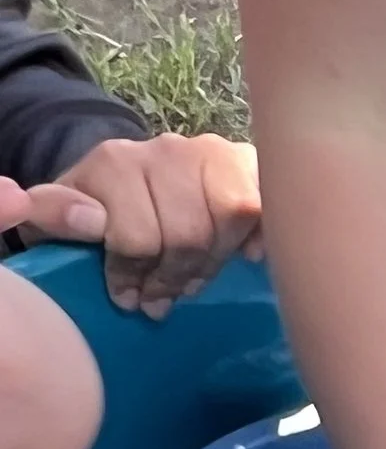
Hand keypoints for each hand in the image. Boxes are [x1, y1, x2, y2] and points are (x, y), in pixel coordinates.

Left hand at [1, 132, 262, 316]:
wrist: (131, 180)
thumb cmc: (96, 211)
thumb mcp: (57, 216)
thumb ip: (54, 213)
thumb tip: (91, 220)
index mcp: (115, 163)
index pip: (136, 236)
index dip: (133, 276)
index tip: (127, 298)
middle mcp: (166, 149)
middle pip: (187, 233)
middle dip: (174, 277)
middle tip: (164, 298)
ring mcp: (211, 152)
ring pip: (232, 216)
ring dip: (215, 260)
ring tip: (196, 279)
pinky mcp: (248, 162)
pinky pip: (266, 202)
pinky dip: (261, 235)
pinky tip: (248, 255)